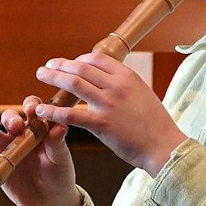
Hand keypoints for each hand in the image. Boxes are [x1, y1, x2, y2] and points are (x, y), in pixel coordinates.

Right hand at [0, 101, 80, 205]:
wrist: (49, 201)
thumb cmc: (59, 176)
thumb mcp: (61, 160)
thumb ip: (57, 144)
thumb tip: (59, 127)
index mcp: (38, 128)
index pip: (33, 110)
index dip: (30, 107)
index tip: (31, 110)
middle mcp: (20, 134)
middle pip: (11, 119)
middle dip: (11, 119)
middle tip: (14, 125)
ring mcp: (6, 149)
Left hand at [31, 53, 185, 174]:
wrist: (165, 147)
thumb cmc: (155, 125)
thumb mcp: (143, 95)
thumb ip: (126, 86)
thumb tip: (111, 81)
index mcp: (128, 77)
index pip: (97, 59)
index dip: (79, 60)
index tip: (69, 64)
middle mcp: (117, 86)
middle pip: (82, 68)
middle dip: (61, 65)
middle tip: (47, 67)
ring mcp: (109, 104)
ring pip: (74, 84)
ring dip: (54, 78)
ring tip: (40, 75)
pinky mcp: (101, 124)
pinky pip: (71, 114)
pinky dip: (53, 110)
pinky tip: (41, 110)